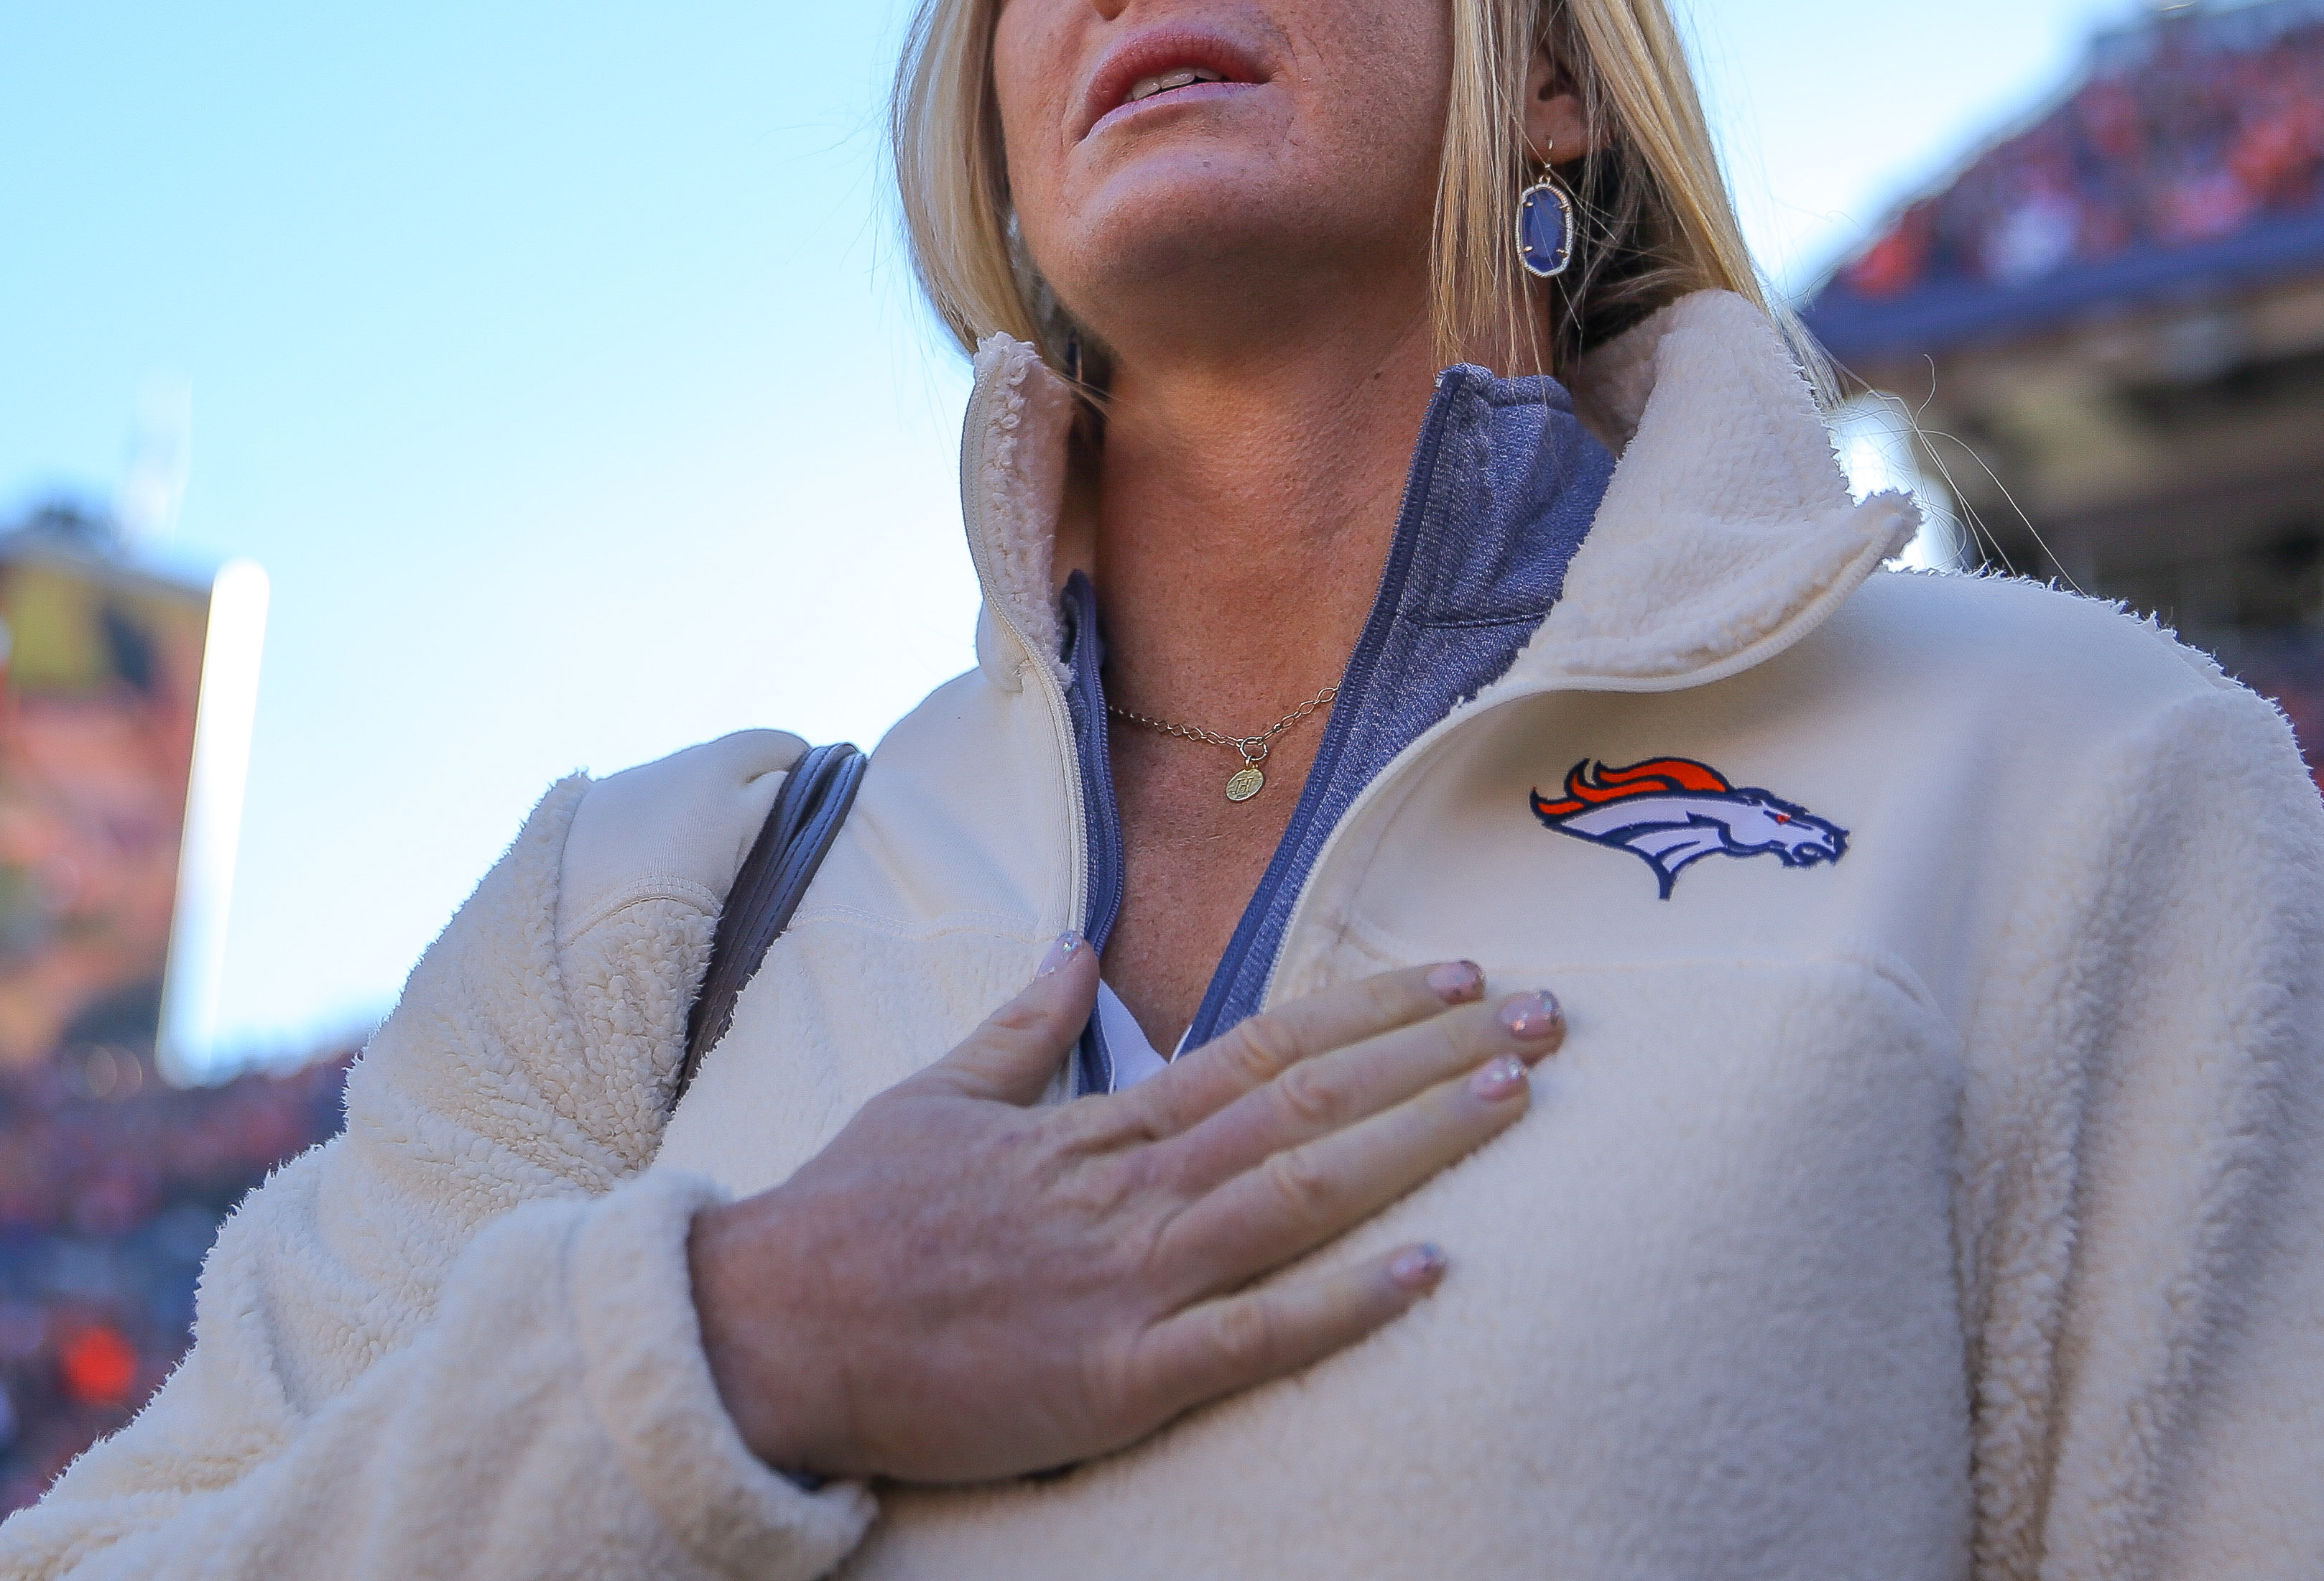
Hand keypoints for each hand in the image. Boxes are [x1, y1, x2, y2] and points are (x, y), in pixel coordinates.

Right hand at [686, 945, 1559, 1482]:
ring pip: (1299, 1197)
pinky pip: (1250, 1338)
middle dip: (1436, 1059)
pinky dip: (1340, 1304)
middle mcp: (1131, 1190)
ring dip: (1415, 1144)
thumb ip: (1020, 1025)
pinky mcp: (1117, 1378)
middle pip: (1310, 1106)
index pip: (1264, 1049)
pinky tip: (1426, 1272)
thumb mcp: (933, 1094)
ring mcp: (1128, 1281)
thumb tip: (1074, 945)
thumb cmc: (850, 1217)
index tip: (1461, 980)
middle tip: (1549, 1020)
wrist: (773, 1327)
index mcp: (1097, 1128)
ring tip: (1516, 1101)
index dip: (1372, 1011)